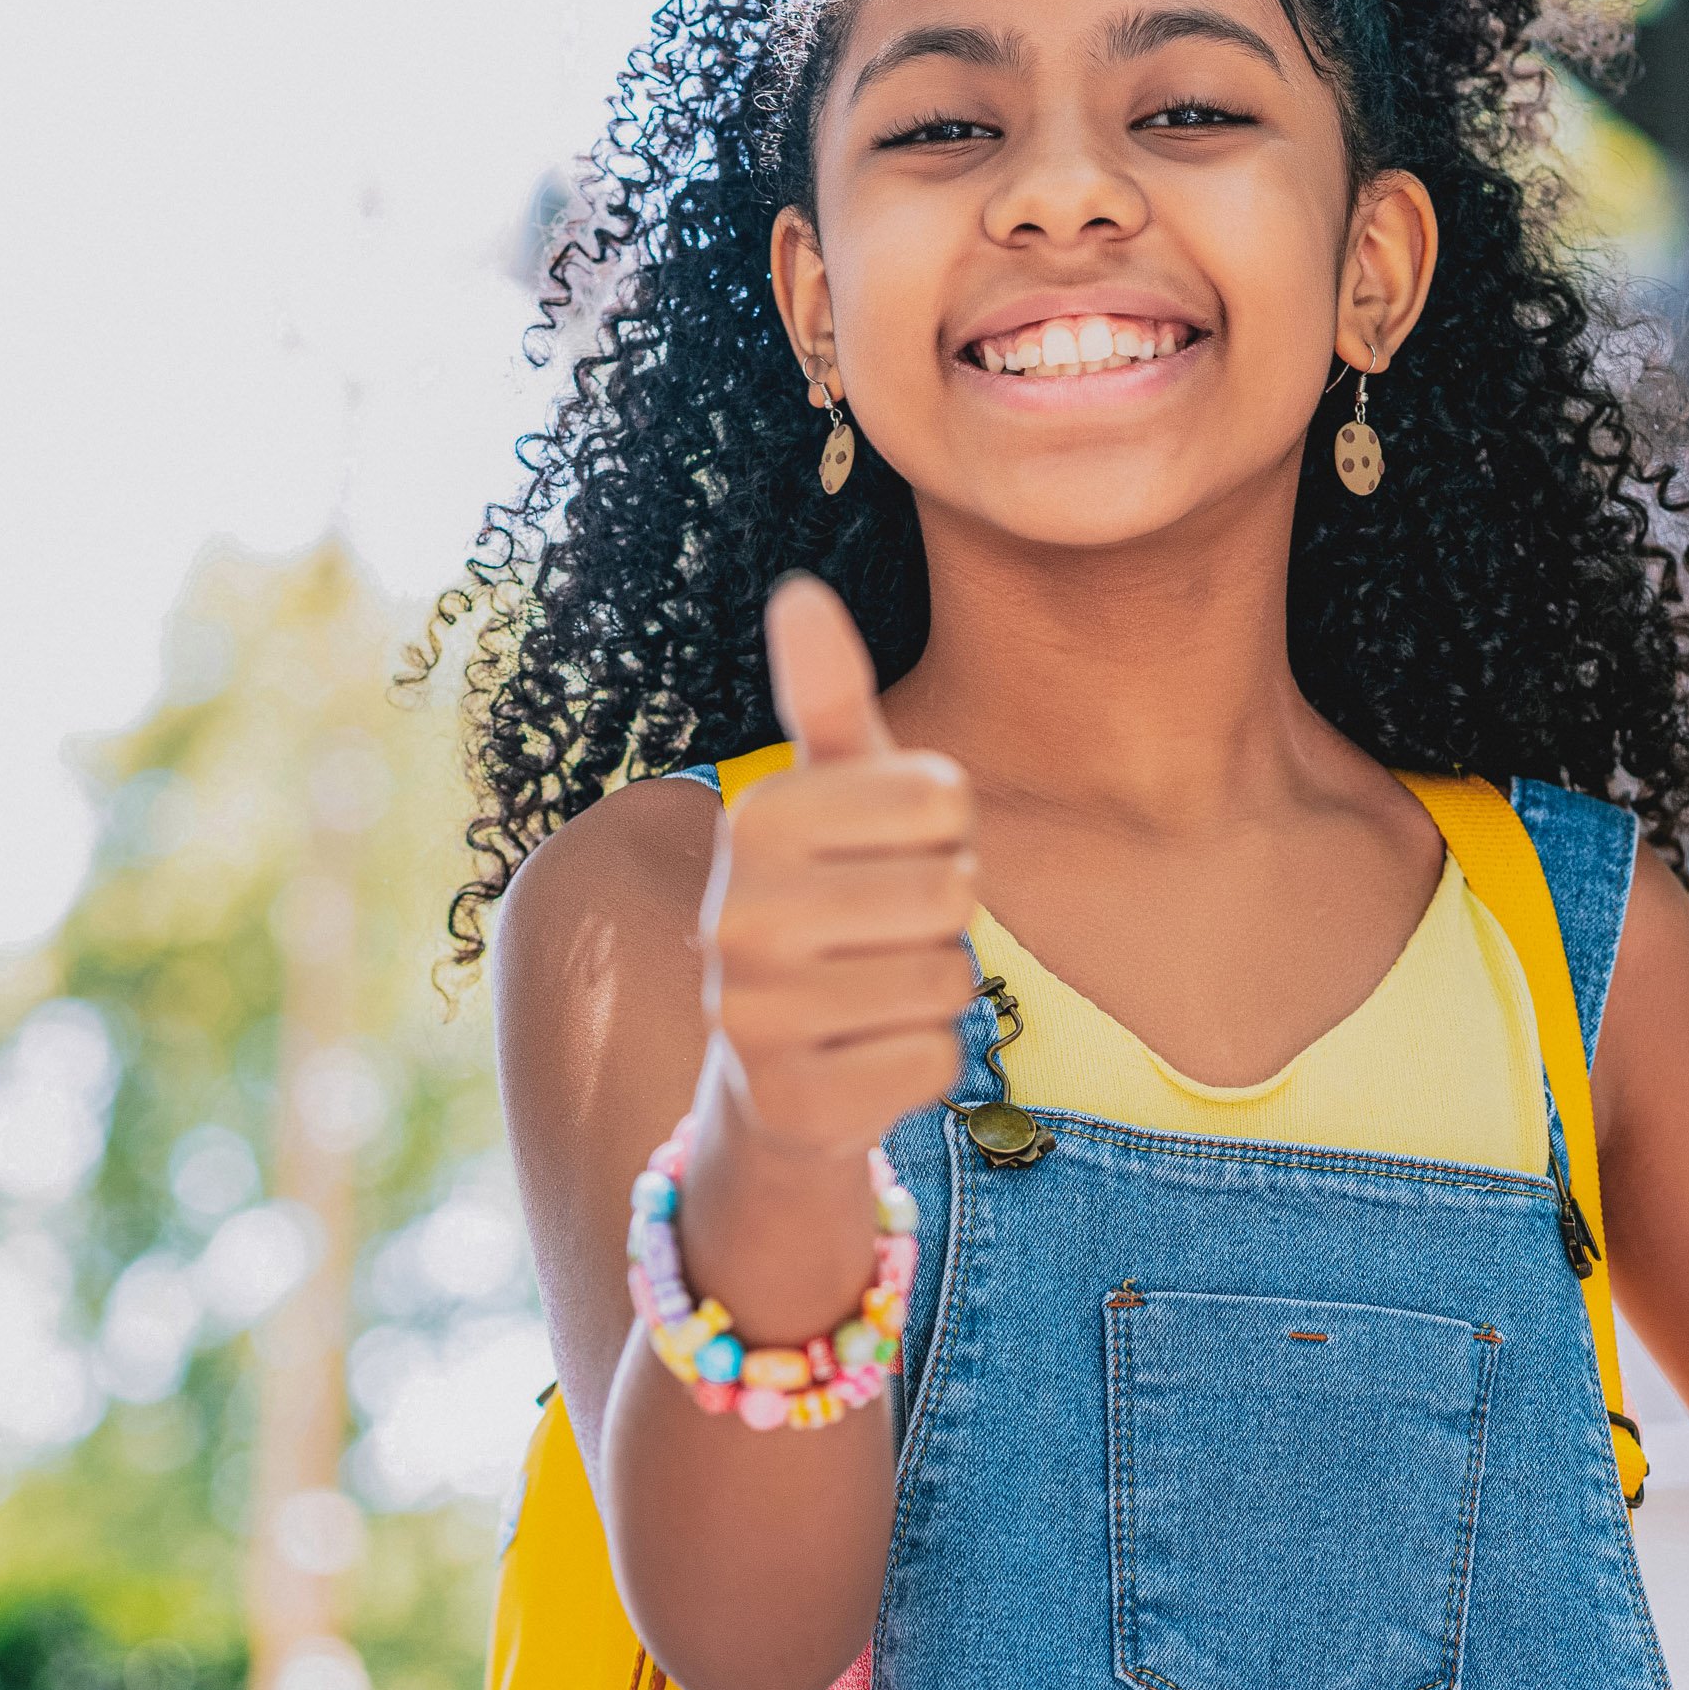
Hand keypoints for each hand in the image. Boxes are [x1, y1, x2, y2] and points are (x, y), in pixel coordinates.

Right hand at [697, 574, 978, 1158]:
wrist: (771, 1068)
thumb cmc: (829, 905)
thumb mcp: (833, 798)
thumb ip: (826, 698)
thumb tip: (799, 588)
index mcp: (756, 816)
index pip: (943, 798)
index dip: (946, 830)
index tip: (890, 853)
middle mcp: (736, 912)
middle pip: (952, 893)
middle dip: (943, 915)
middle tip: (882, 933)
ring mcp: (753, 1015)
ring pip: (948, 981)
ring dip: (935, 990)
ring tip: (872, 989)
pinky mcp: (790, 1101)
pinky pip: (934, 1062)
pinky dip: (923, 1062)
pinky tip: (863, 1053)